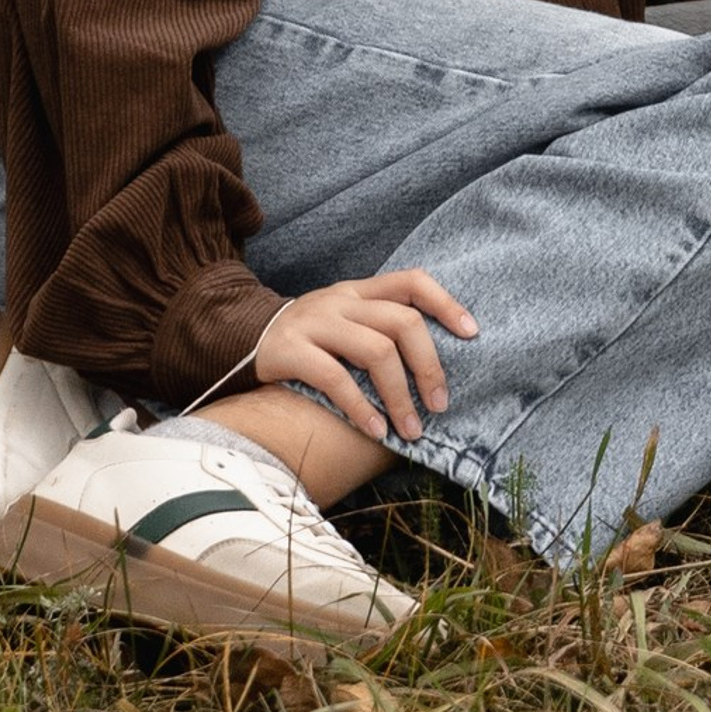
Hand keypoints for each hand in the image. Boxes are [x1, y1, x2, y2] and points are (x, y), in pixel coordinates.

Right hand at [256, 265, 477, 446]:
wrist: (238, 339)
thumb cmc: (307, 341)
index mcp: (358, 291)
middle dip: (429, 366)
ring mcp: (314, 322)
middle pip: (402, 321)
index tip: (472, 334)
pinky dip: (360, 407)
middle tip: (439, 405)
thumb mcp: (343, 323)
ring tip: (411, 430)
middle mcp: (340, 300)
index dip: (446, 304)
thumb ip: (379, 332)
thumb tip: (434, 372)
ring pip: (375, 350)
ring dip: (400, 396)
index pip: (412, 281)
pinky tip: (375, 430)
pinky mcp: (289, 350)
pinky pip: (334, 377)